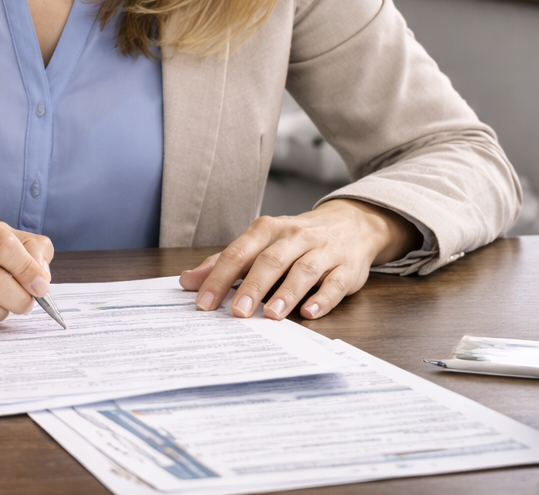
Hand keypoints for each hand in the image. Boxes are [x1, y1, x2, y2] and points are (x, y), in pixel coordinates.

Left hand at [179, 199, 417, 320]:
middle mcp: (294, 236)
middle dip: (252, 287)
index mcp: (268, 229)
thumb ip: (225, 263)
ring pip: (303, 270)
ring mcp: (323, 251)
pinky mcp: (347, 268)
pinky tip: (309, 313)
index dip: (220, 277)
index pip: (239, 253)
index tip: (204, 302)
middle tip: (237, 313)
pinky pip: (335, 283)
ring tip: (271, 315)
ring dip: (286, 293)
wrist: (350, 224)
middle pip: (270, 260)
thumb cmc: (295, 239)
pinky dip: (322, 299)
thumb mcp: (259, 244)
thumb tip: (188, 281)